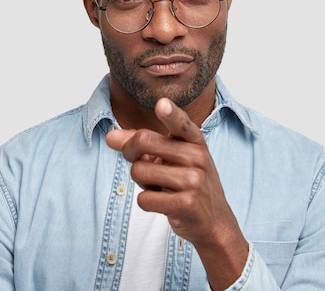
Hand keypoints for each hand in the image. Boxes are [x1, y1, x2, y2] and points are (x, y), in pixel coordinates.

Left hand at [105, 97, 247, 289]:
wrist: (214, 220)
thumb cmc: (187, 182)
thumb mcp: (171, 157)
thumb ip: (142, 143)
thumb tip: (110, 137)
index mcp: (195, 141)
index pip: (181, 123)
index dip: (170, 114)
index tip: (162, 105)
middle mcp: (198, 157)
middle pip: (143, 141)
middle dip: (129, 152)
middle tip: (137, 161)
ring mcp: (194, 181)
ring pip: (139, 171)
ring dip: (140, 181)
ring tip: (160, 186)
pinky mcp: (186, 204)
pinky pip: (144, 199)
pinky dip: (147, 201)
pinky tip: (164, 203)